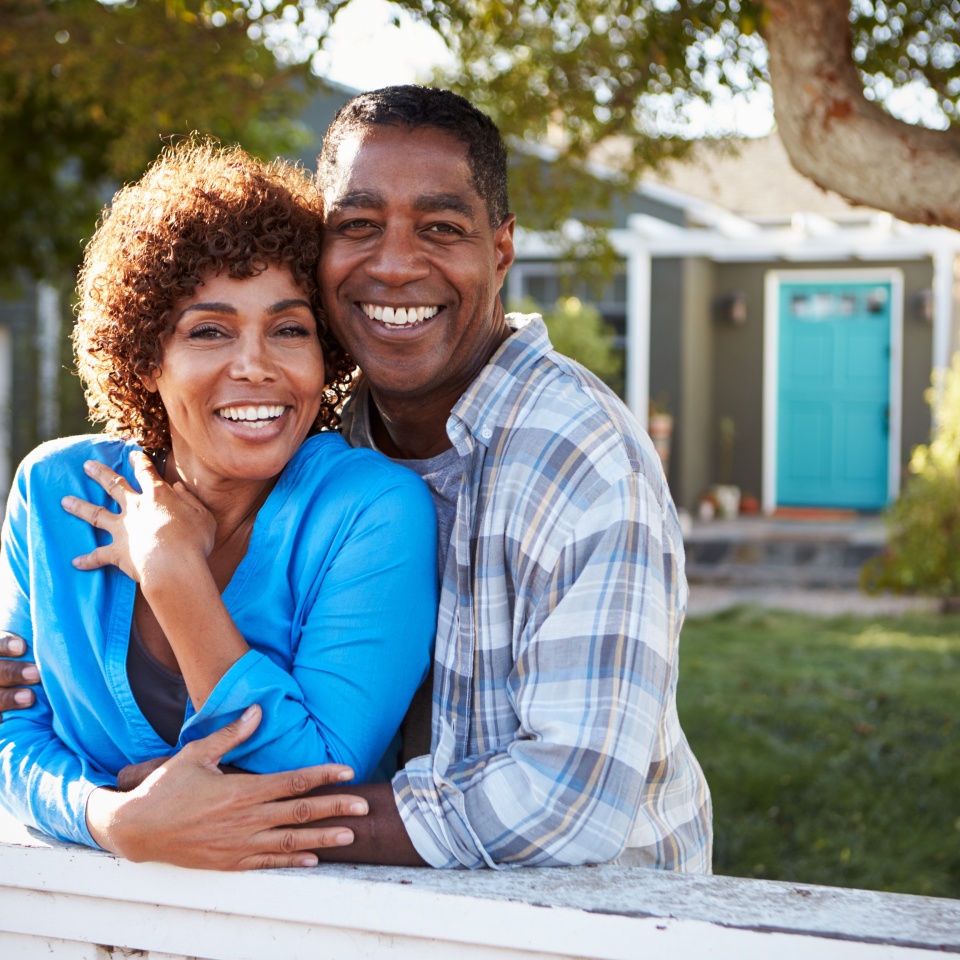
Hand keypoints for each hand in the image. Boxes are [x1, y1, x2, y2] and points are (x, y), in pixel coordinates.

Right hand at [0, 631, 39, 716]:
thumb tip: (68, 622)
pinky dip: (3, 717)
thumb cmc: (35, 662)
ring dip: (8, 697)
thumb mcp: (31, 651)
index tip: (22, 647)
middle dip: (13, 672)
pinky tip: (10, 719)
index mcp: (1, 652)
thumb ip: (36, 644)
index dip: (4, 644)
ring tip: (29, 698)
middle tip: (36, 674)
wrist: (18, 695)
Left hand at [62, 452, 215, 583]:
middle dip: (100, 473)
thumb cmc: (194, 540)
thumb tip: (179, 488)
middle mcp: (135, 508)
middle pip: (114, 485)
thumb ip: (190, 500)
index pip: (146, 472)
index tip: (132, 453)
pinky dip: (87, 559)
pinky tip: (75, 562)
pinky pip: (98, 555)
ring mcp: (123, 529)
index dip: (140, 461)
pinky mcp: (117, 552)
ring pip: (96, 514)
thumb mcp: (203, 515)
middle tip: (86, 465)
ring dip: (79, 506)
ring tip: (64, 500)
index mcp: (158, 496)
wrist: (173, 565)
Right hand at [87, 705, 369, 870]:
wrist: (136, 828)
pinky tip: (314, 860)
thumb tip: (257, 711)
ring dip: (322, 838)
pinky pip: (268, 863)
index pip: (293, 782)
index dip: (323, 776)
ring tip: (349, 835)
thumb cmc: (166, 787)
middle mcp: (246, 819)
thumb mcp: (197, 753)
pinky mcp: (229, 862)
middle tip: (364, 808)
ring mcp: (239, 844)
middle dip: (335, 809)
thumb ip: (232, 734)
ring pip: (290, 842)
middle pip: (300, 814)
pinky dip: (293, 862)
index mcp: (241, 790)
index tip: (348, 772)